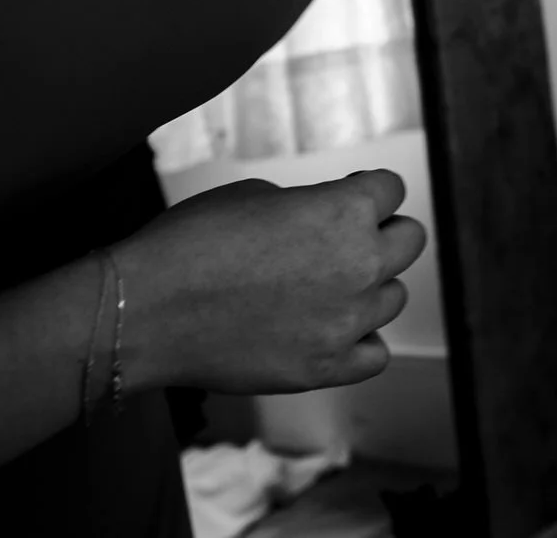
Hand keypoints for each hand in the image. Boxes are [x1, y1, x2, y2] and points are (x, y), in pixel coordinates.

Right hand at [113, 169, 426, 394]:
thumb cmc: (191, 242)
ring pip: (394, 298)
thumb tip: (328, 217)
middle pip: (410, 240)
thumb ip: (310, 205)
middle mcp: (359, 264)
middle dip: (382, 233)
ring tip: (322, 287)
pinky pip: (375, 354)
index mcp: (345, 211)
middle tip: (343, 240)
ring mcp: (346, 321)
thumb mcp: (258, 195)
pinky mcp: (325, 368)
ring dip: (368, 287)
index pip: (392, 188)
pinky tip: (330, 329)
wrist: (146, 310)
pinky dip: (360, 341)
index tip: (347, 196)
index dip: (366, 190)